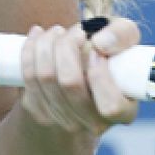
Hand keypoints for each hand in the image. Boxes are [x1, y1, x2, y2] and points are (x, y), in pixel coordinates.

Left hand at [17, 17, 139, 135]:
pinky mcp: (38, 111)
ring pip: (46, 76)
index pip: (111, 107)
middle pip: (70, 83)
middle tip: (75, 31)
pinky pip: (28, 76)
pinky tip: (38, 35)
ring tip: (58, 31)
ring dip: (48, 44)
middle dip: (67, 46)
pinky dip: (30, 49)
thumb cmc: (109, 52)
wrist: (81, 71)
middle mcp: (93, 123)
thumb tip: (100, 44)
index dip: (101, 75)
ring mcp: (63, 121)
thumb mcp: (126, 38)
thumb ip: (123, 34)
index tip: (96, 49)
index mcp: (123, 111)